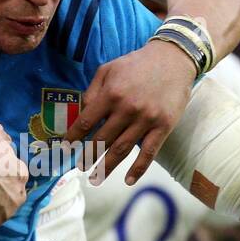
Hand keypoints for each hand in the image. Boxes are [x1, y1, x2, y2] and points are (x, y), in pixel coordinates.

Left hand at [63, 39, 194, 185]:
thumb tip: (81, 114)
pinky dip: (138, 169)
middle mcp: (127, 109)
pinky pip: (149, 153)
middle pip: (102, 140)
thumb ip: (93, 92)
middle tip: (80, 167)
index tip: (66, 147)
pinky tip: (128, 181)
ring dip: (106, 167)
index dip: (73, 137)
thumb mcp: (108, 69)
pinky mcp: (163, 126)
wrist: (173, 59)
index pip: (86, 122)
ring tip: (95, 178)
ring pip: (121, 150)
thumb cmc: (136, 64)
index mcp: (111, 94)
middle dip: (88, 156)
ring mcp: (146, 119)